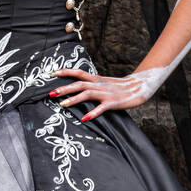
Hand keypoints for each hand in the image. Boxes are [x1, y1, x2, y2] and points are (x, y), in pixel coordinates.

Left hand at [47, 67, 164, 121]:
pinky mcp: (113, 102)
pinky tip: (84, 118)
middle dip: (64, 88)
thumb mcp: (105, 82)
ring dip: (74, 99)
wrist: (140, 87)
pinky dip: (92, 113)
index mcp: (96, 79)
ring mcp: (106, 93)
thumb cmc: (121, 87)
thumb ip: (94, 82)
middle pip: (79, 83)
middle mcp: (99, 84)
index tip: (52, 74)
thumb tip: (84, 82)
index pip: (78, 72)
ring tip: (62, 105)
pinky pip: (101, 108)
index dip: (65, 72)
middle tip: (51, 93)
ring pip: (87, 94)